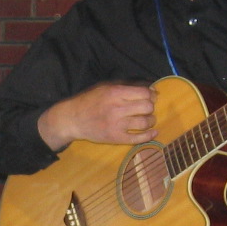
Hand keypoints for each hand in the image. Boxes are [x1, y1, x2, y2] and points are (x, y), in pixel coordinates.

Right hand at [38, 81, 157, 151]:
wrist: (73, 119)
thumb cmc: (90, 101)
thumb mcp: (106, 87)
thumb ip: (127, 86)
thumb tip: (151, 89)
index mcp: (115, 93)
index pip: (144, 93)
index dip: (152, 95)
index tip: (151, 97)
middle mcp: (117, 108)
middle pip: (147, 107)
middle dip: (150, 107)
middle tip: (146, 109)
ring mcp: (117, 124)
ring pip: (145, 122)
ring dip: (150, 120)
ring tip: (147, 120)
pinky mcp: (116, 138)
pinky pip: (138, 138)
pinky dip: (149, 135)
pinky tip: (153, 132)